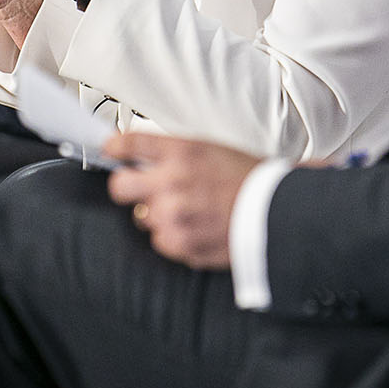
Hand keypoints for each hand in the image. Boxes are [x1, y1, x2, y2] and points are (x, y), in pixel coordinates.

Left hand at [105, 133, 260, 269]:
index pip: (128, 144)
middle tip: (140, 186)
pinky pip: (160, 240)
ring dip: (158, 213)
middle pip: (119, 187)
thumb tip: (142, 157)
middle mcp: (172, 183)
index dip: (114, 148)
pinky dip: (173, 235)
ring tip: (188, 208)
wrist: (276, 211)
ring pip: (142, 216)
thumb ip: (174, 153)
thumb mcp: (211, 149)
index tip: (111, 151)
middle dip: (126, 186)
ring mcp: (174, 216)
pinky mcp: (181, 243)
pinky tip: (195, 225)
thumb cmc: (249, 178)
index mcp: (181, 152)